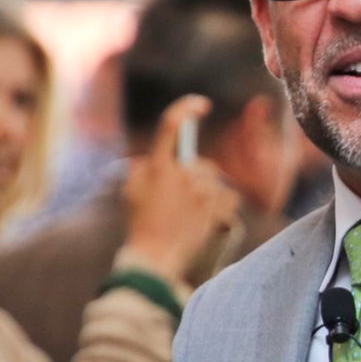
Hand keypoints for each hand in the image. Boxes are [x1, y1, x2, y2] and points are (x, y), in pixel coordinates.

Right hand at [122, 94, 239, 281]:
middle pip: (198, 163)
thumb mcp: (131, 190)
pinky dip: (222, 204)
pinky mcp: (217, 207)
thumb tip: (154, 157)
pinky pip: (229, 195)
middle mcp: (182, 174)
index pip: (172, 124)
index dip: (187, 108)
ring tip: (190, 214)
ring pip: (214, 180)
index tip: (201, 105)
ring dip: (206, 192)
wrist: (156, 256)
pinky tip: (207, 217)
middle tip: (180, 201)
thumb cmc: (140, 224)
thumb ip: (143, 166)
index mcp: (158, 166)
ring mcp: (202, 191)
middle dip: (193, 177)